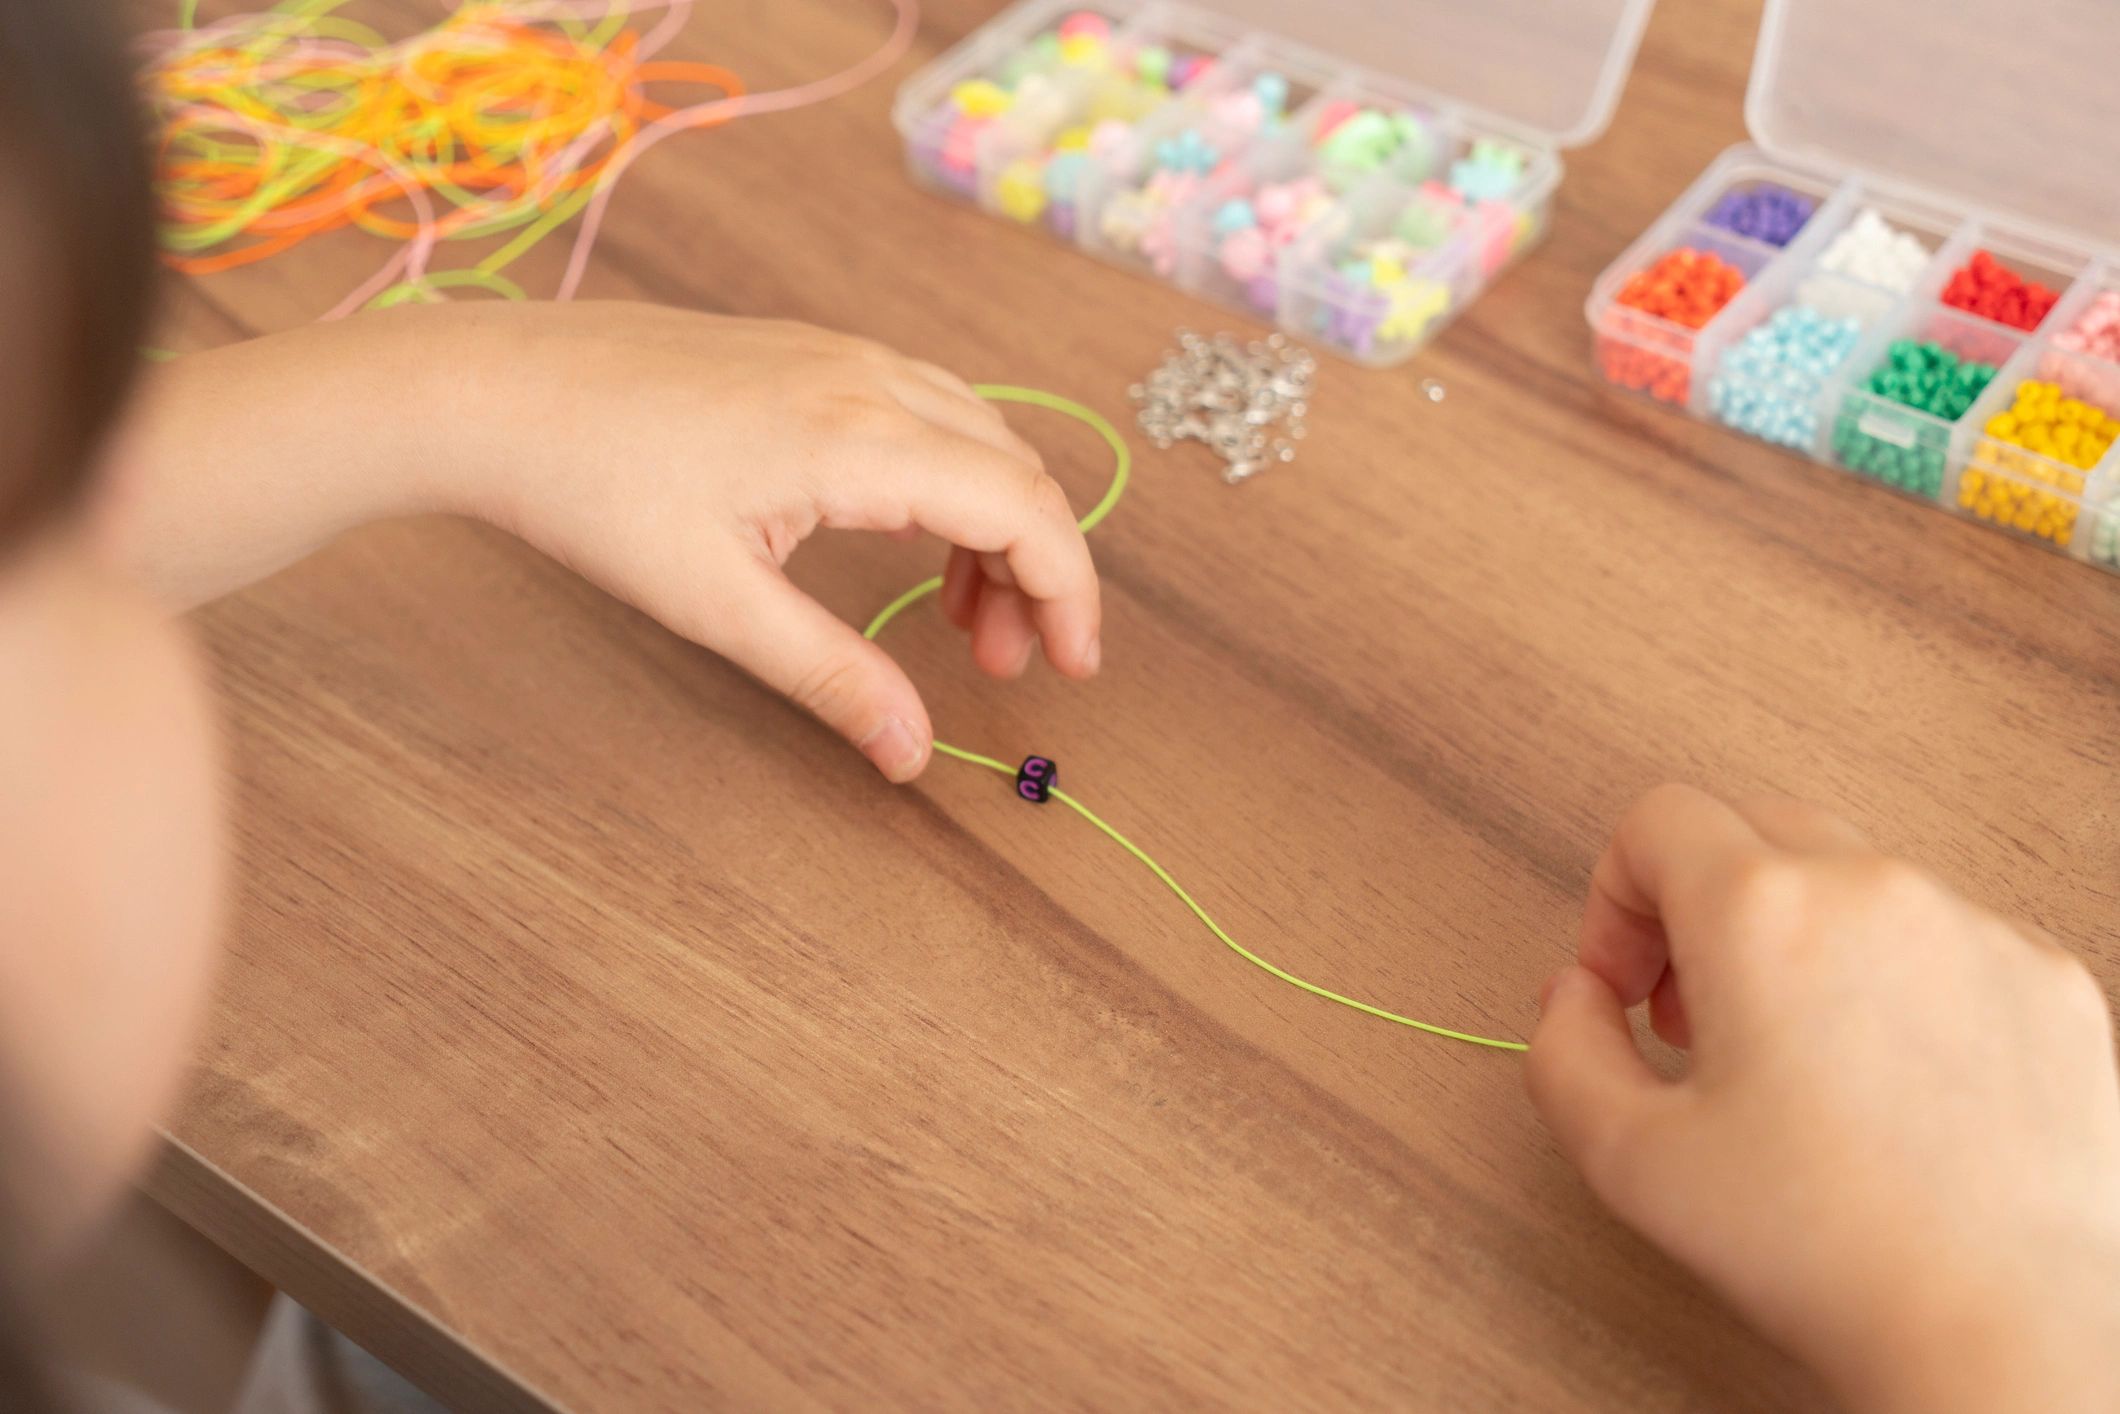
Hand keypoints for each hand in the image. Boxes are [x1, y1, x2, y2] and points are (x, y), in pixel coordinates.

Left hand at [99, 303, 1100, 781]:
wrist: (492, 387)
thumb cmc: (589, 488)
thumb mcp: (715, 605)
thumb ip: (830, 678)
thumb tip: (911, 756)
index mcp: (861, 438)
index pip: (1022, 509)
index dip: (1069, 593)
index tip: (1072, 670)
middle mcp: (870, 378)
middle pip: (1016, 470)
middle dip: (1039, 572)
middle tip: (1012, 664)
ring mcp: (839, 355)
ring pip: (976, 437)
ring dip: (995, 527)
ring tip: (964, 620)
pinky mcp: (806, 353)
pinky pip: (926, 411)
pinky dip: (949, 482)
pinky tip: (909, 540)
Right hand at [1527, 785, 2119, 1413]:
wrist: (2003, 1328)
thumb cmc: (1826, 1251)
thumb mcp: (1628, 1157)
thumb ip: (1563, 1047)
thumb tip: (1575, 995)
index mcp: (1762, 913)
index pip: (1658, 819)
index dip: (1613, 898)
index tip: (1624, 985)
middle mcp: (1874, 891)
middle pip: (1753, 831)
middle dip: (1699, 911)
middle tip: (1694, 1020)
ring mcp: (1976, 928)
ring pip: (1852, 884)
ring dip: (1799, 946)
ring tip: (1794, 1066)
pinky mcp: (2049, 980)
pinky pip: (1945, 939)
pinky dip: (1897, 985)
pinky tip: (1889, 1090)